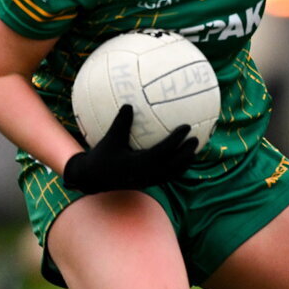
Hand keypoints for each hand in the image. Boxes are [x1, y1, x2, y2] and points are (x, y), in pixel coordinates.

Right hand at [62, 105, 197, 193]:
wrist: (92, 180)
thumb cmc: (101, 157)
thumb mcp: (110, 139)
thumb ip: (121, 123)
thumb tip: (129, 104)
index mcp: (139, 164)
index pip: (164, 151)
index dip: (177, 139)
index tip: (187, 127)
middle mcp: (147, 174)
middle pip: (175, 165)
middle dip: (187, 152)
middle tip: (196, 138)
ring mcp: (148, 181)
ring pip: (173, 173)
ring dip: (185, 162)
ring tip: (194, 150)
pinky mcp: (147, 183)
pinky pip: (167, 176)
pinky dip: (176, 168)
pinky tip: (180, 158)